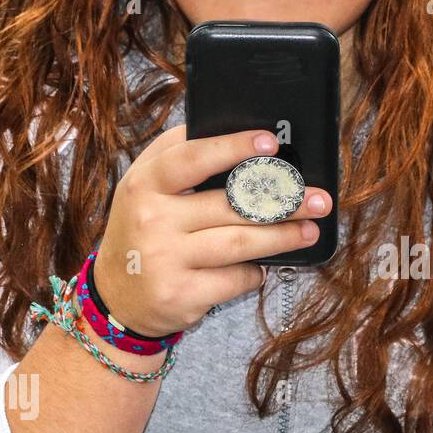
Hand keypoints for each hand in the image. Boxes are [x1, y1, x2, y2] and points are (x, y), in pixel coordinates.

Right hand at [94, 127, 332, 336]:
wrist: (115, 298)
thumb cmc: (139, 232)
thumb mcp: (141, 188)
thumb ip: (176, 156)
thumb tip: (236, 134)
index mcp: (143, 185)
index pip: (193, 158)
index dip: (234, 147)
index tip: (270, 144)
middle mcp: (151, 221)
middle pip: (230, 204)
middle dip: (282, 201)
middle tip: (317, 199)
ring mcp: (166, 260)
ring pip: (240, 243)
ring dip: (282, 237)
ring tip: (309, 230)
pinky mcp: (181, 295)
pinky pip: (235, 278)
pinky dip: (254, 272)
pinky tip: (260, 266)